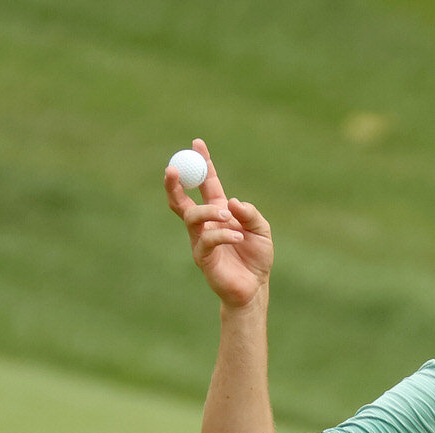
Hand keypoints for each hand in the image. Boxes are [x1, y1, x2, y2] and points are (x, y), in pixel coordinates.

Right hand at [165, 138, 273, 308]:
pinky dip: (222, 234)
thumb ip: (250, 214)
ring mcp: (200, 240)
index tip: (197, 143)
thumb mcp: (261, 230)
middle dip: (175, 183)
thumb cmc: (257, 257)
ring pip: (192, 217)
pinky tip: (238, 237)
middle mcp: (206, 223)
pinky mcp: (203, 257)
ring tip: (228, 216)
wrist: (255, 287)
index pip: (206, 183)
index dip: (202, 163)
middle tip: (172, 169)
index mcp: (220, 211)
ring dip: (209, 212)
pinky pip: (206, 239)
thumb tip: (232, 202)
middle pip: (181, 199)